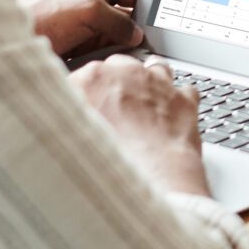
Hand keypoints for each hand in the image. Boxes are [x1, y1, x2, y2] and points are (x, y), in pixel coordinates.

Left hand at [19, 0, 148, 63]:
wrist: (13, 43)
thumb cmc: (36, 13)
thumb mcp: (86, 9)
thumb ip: (117, 20)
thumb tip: (136, 34)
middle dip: (145, 3)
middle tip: (163, 12)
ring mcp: (90, 13)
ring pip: (124, 18)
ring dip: (134, 29)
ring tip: (149, 37)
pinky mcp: (86, 36)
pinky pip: (114, 38)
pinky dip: (123, 45)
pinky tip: (132, 51)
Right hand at [71, 54, 207, 197]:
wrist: (151, 182)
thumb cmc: (110, 164)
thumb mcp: (66, 139)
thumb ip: (66, 119)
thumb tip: (65, 121)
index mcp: (91, 80)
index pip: (84, 76)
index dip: (87, 94)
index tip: (88, 106)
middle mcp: (126, 74)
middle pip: (119, 66)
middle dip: (118, 83)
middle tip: (115, 110)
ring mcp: (158, 84)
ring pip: (153, 69)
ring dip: (149, 84)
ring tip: (144, 106)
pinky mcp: (183, 100)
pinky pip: (183, 90)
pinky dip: (178, 100)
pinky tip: (172, 116)